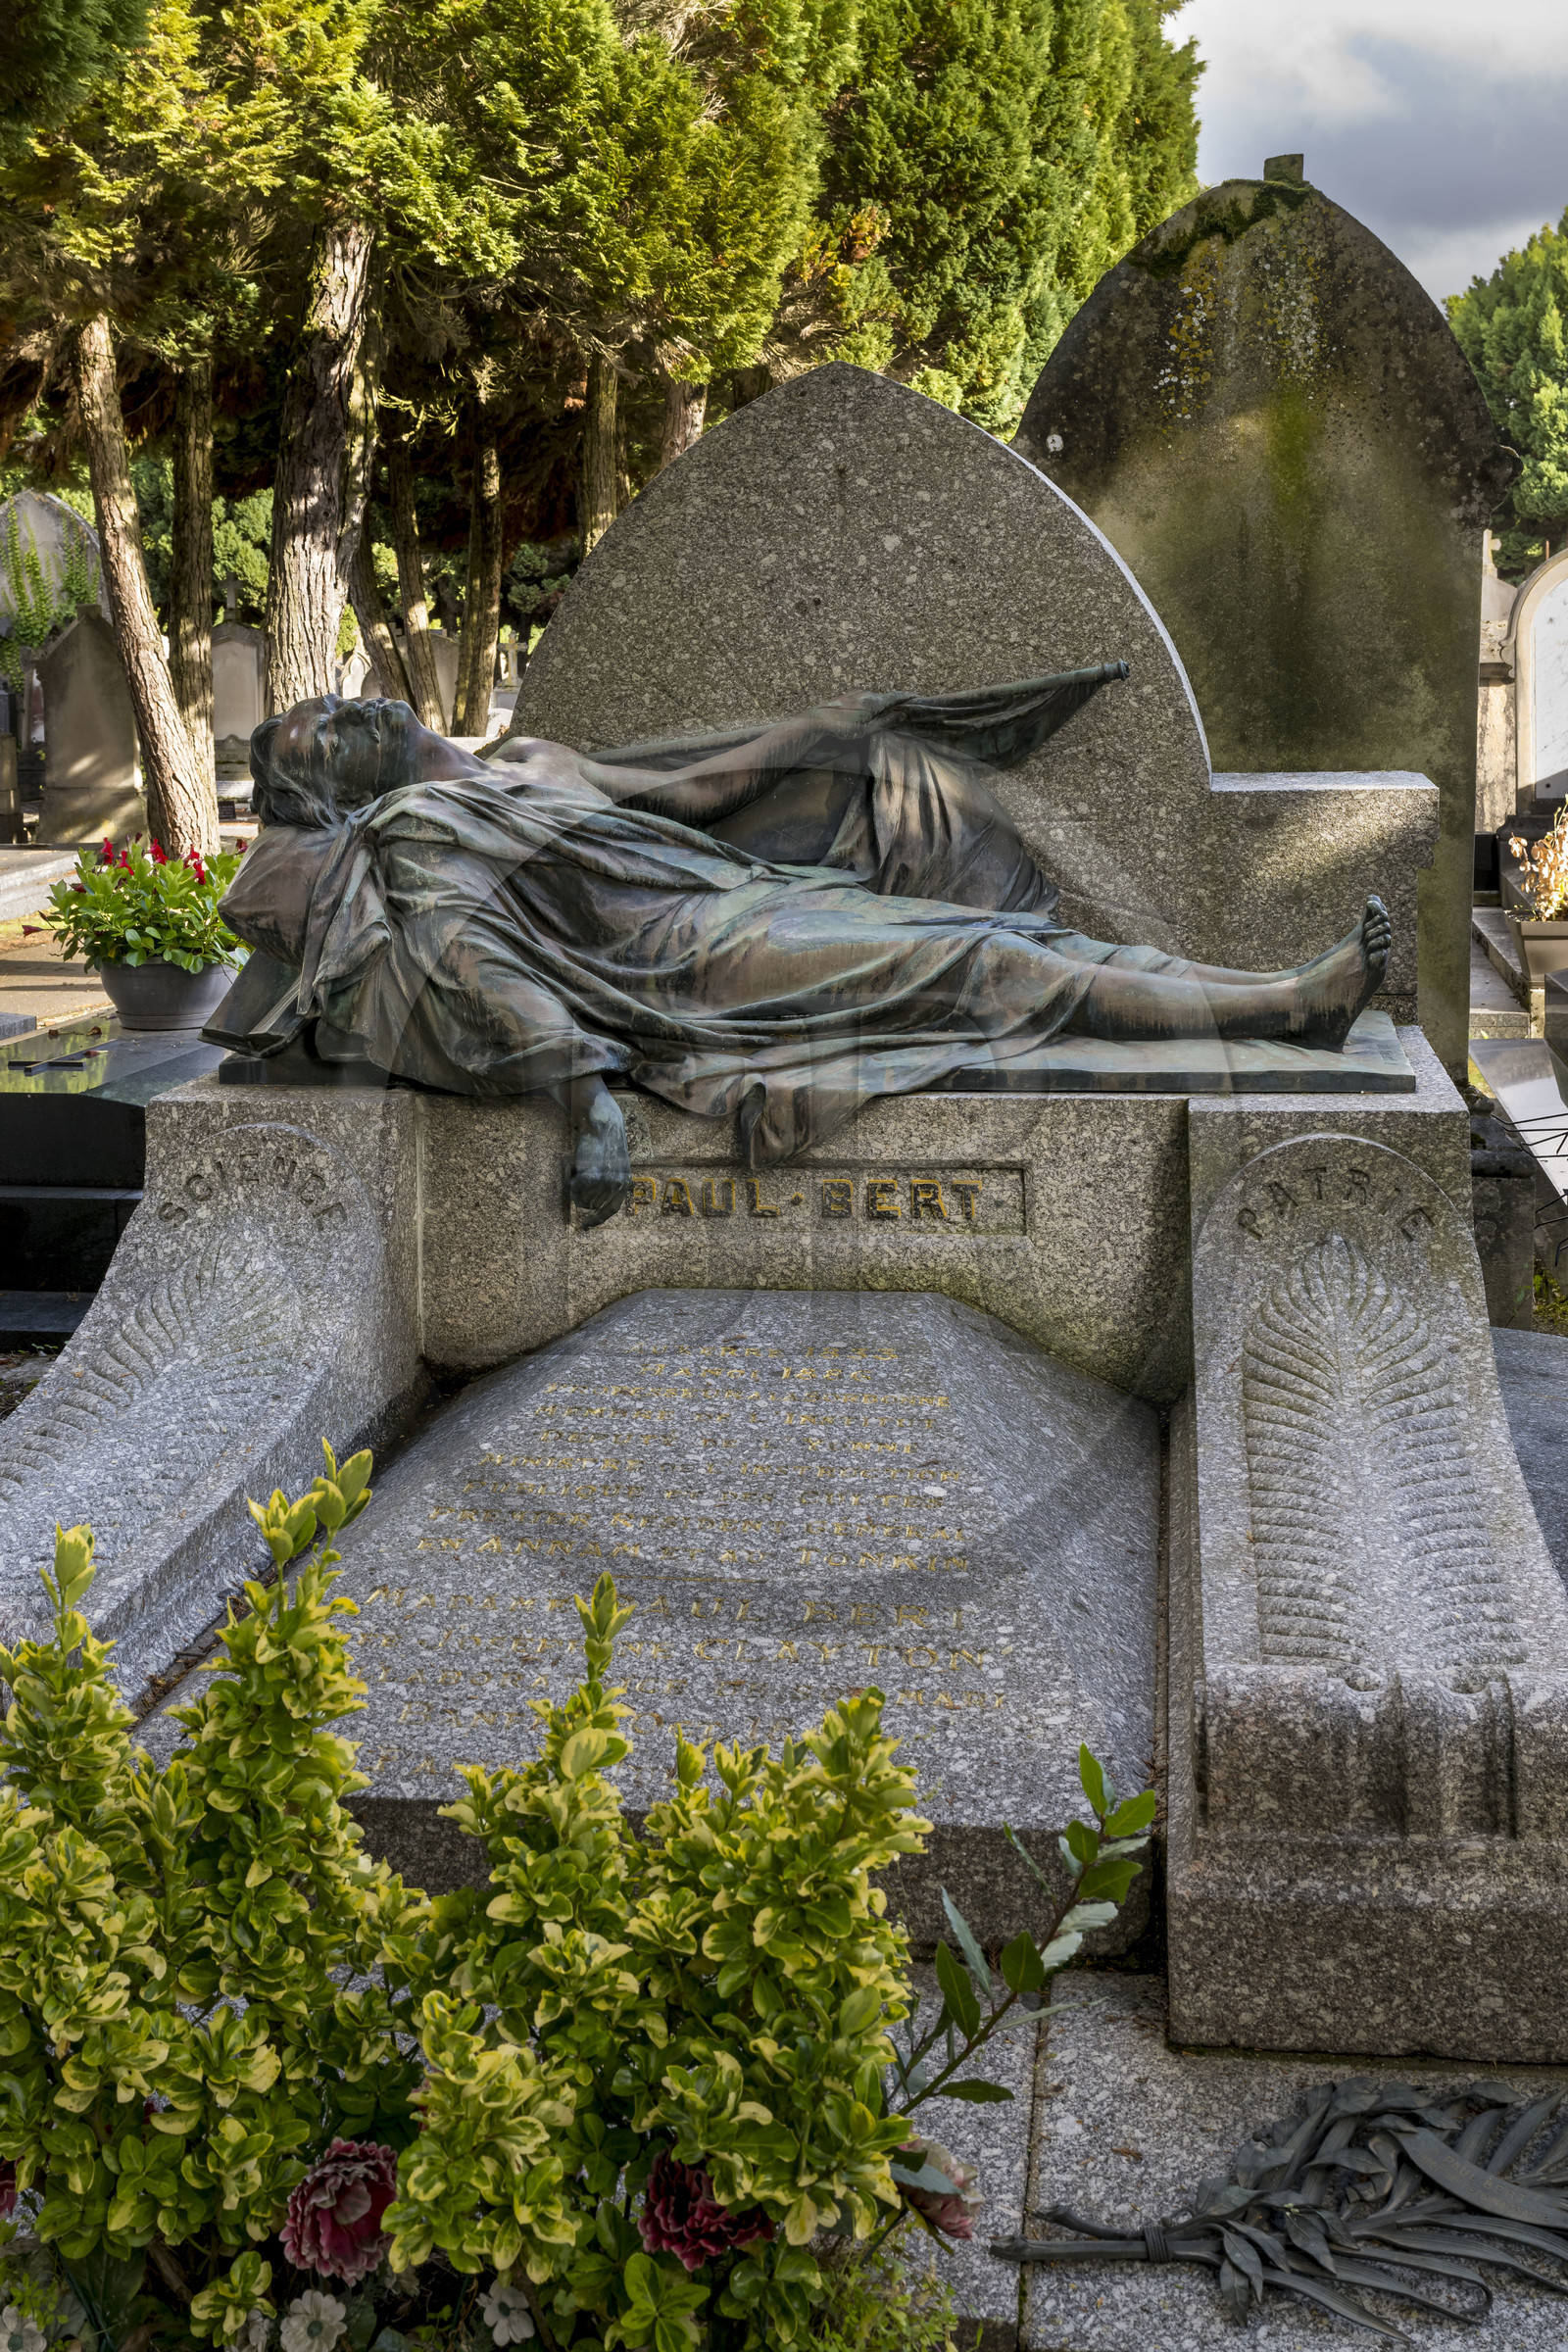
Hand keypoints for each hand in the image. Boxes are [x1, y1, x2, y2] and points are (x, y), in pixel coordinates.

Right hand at [569, 1085, 630, 1228]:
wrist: (603, 1121)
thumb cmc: (604, 1141)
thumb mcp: (613, 1163)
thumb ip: (608, 1181)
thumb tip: (591, 1203)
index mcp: (625, 1181)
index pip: (611, 1208)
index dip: (597, 1219)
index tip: (585, 1226)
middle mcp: (619, 1184)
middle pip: (591, 1203)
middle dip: (580, 1192)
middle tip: (575, 1175)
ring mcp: (607, 1180)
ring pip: (582, 1198)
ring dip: (575, 1185)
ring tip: (576, 1167)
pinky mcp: (594, 1175)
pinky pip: (576, 1189)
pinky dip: (571, 1180)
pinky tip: (571, 1167)